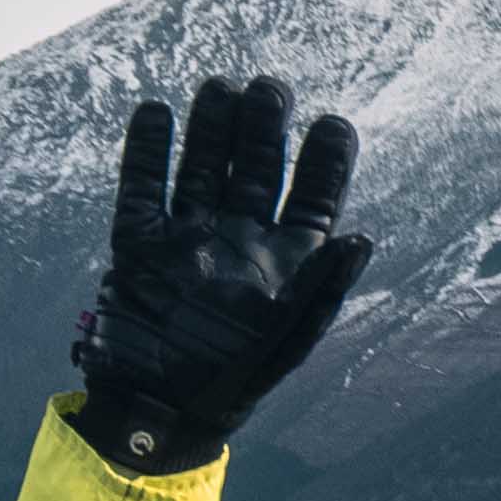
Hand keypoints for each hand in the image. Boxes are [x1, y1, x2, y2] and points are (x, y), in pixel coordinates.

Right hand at [66, 80, 375, 472]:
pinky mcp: (138, 246)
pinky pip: (141, 190)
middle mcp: (239, 242)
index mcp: (286, 263)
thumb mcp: (287, 340)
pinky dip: (145, 153)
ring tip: (220, 87)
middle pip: (255, 170)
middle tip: (270, 88)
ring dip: (211, 129)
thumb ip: (322, 289)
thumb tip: (363, 238)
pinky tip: (153, 114)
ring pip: (201, 169)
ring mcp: (187, 239)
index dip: (325, 161)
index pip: (313, 199)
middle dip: (263, 128)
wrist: (155, 413)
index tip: (331, 125)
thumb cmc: (231, 384)